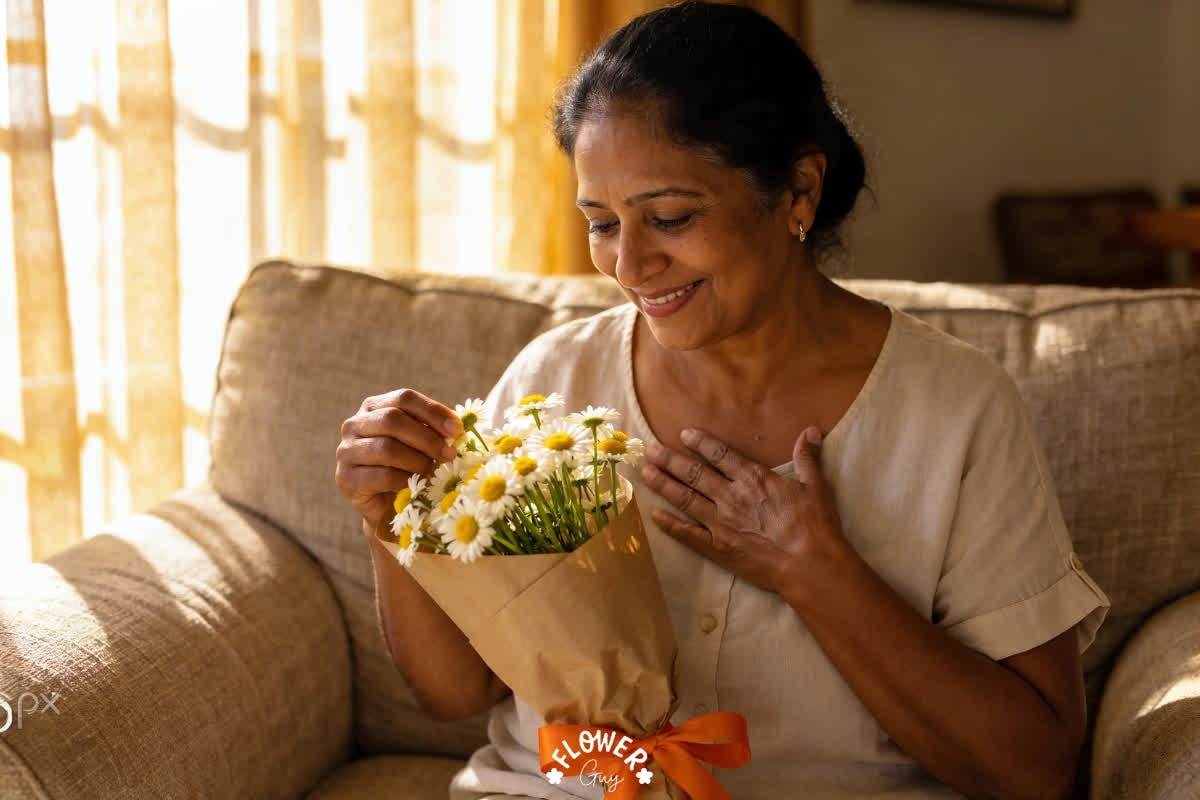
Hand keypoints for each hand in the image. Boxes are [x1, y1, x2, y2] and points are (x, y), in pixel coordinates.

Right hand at [335, 388, 461, 531]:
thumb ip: (433, 430)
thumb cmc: (408, 467)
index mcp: (374, 407)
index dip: (433, 411)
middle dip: (427, 438)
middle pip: (393, 420)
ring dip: (418, 462)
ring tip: (433, 473)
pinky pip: (382, 476)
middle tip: (448, 454)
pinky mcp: (346, 478)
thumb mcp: (421, 443)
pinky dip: (405, 482)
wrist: (386, 506)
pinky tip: (416, 487)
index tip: (456, 430)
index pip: (404, 398)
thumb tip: (457, 427)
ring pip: (387, 448)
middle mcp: (354, 424)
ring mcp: (346, 451)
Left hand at [640, 426, 848, 595]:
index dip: (701, 442)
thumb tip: (810, 431)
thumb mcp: (815, 486)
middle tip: (651, 449)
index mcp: (753, 479)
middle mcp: (731, 496)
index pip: (720, 454)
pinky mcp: (717, 547)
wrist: (809, 565)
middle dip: (670, 460)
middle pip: (694, 473)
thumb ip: (807, 458)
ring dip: (663, 484)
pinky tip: (654, 516)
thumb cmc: (815, 526)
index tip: (684, 434)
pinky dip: (669, 524)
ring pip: (685, 499)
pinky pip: (687, 534)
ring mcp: (721, 522)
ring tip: (645, 473)